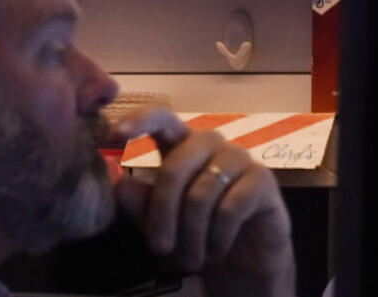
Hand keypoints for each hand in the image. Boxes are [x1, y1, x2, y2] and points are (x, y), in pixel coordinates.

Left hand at [111, 108, 294, 296]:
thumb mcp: (160, 222)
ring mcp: (238, 157)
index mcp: (181, 144)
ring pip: (201, 193)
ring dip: (192, 235)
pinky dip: (218, 237)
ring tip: (191, 259)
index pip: (161, 118)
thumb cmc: (196, 233)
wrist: (244, 258)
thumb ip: (140, 202)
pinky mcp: (262, 179)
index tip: (114, 134)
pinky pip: (230, 208)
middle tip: (159, 248)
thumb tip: (118, 183)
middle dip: (163, 213)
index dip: (140, 120)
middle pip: (175, 166)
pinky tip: (217, 250)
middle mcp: (210, 143)